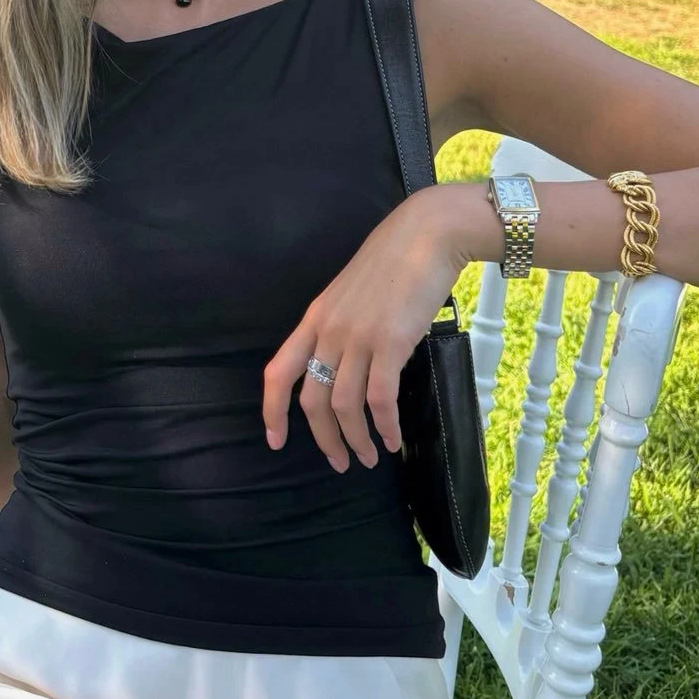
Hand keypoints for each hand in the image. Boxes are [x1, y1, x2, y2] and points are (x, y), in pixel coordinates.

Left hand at [261, 186, 477, 471]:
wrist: (425, 236)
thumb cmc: (394, 263)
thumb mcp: (351, 296)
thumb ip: (342, 329)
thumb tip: (348, 368)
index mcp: (314, 319)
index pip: (278, 372)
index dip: (272, 411)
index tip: (275, 441)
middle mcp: (328, 331)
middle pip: (312, 400)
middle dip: (324, 439)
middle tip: (340, 463)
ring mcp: (357, 336)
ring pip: (344, 405)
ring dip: (355, 439)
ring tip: (369, 457)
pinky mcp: (390, 342)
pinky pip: (379, 397)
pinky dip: (384, 425)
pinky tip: (392, 439)